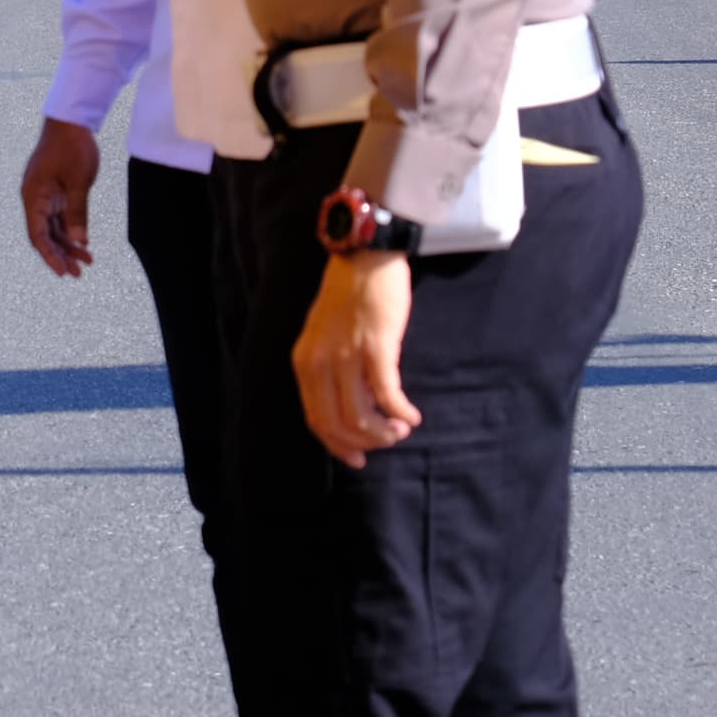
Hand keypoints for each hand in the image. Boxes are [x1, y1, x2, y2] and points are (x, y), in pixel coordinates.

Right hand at [20, 118, 99, 277]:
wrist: (71, 119)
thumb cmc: (72, 148)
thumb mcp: (79, 183)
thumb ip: (77, 214)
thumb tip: (79, 242)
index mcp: (33, 196)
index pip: (37, 235)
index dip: (49, 256)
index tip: (63, 272)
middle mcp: (35, 198)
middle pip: (44, 234)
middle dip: (60, 254)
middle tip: (78, 273)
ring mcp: (44, 194)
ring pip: (53, 227)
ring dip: (68, 244)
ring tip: (87, 261)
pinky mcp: (55, 189)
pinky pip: (60, 216)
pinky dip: (71, 229)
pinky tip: (84, 241)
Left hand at [293, 253, 420, 466]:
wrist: (365, 257)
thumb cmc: (350, 296)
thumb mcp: (324, 336)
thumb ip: (330, 370)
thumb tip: (351, 409)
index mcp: (304, 362)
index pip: (315, 419)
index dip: (337, 446)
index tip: (359, 459)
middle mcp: (319, 363)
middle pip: (337, 425)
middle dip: (365, 444)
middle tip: (388, 441)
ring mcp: (346, 356)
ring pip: (360, 417)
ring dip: (384, 433)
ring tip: (401, 429)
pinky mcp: (376, 347)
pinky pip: (387, 396)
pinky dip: (401, 413)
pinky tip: (412, 416)